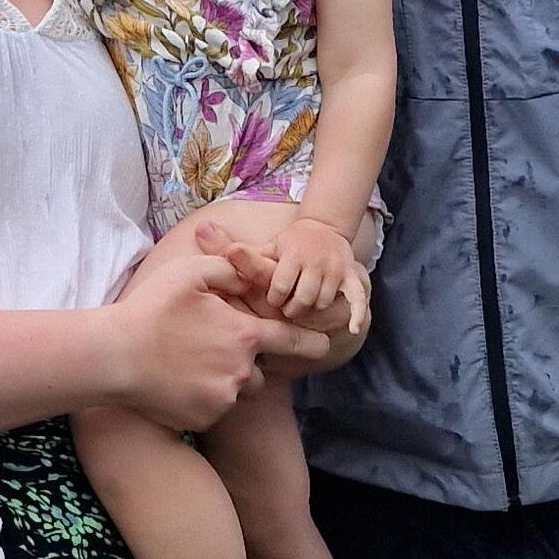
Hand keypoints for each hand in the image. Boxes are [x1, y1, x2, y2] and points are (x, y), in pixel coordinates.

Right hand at [109, 250, 325, 433]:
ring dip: (227, 378)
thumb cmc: (152, 309)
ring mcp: (222, 400)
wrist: (114, 358)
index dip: (311, 341)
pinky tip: (179, 379)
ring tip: (193, 360)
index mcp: (244, 336)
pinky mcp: (203, 419)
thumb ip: (228, 269)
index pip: (292, 339)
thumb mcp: (190, 273)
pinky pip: (216, 407)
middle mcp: (241, 373)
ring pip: (238, 389)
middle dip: (249, 358)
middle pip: (261, 369)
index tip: (327, 344)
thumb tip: (249, 271)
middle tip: (216, 344)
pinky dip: (205, 395)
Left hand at [192, 220, 361, 334]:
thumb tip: (200, 229)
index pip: (278, 283)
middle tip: (286, 309)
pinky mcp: (350, 278)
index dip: (273, 297)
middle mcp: (313, 260)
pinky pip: (357, 297)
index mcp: (291, 253)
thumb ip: (234, 247)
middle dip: (291, 308)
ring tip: (304, 310)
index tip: (272, 300)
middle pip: (300, 297)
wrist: (326, 231)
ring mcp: (333, 270)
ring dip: (313, 311)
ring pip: (322, 301)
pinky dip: (356, 312)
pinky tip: (352, 328)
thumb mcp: (265, 248)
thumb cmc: (287, 247)